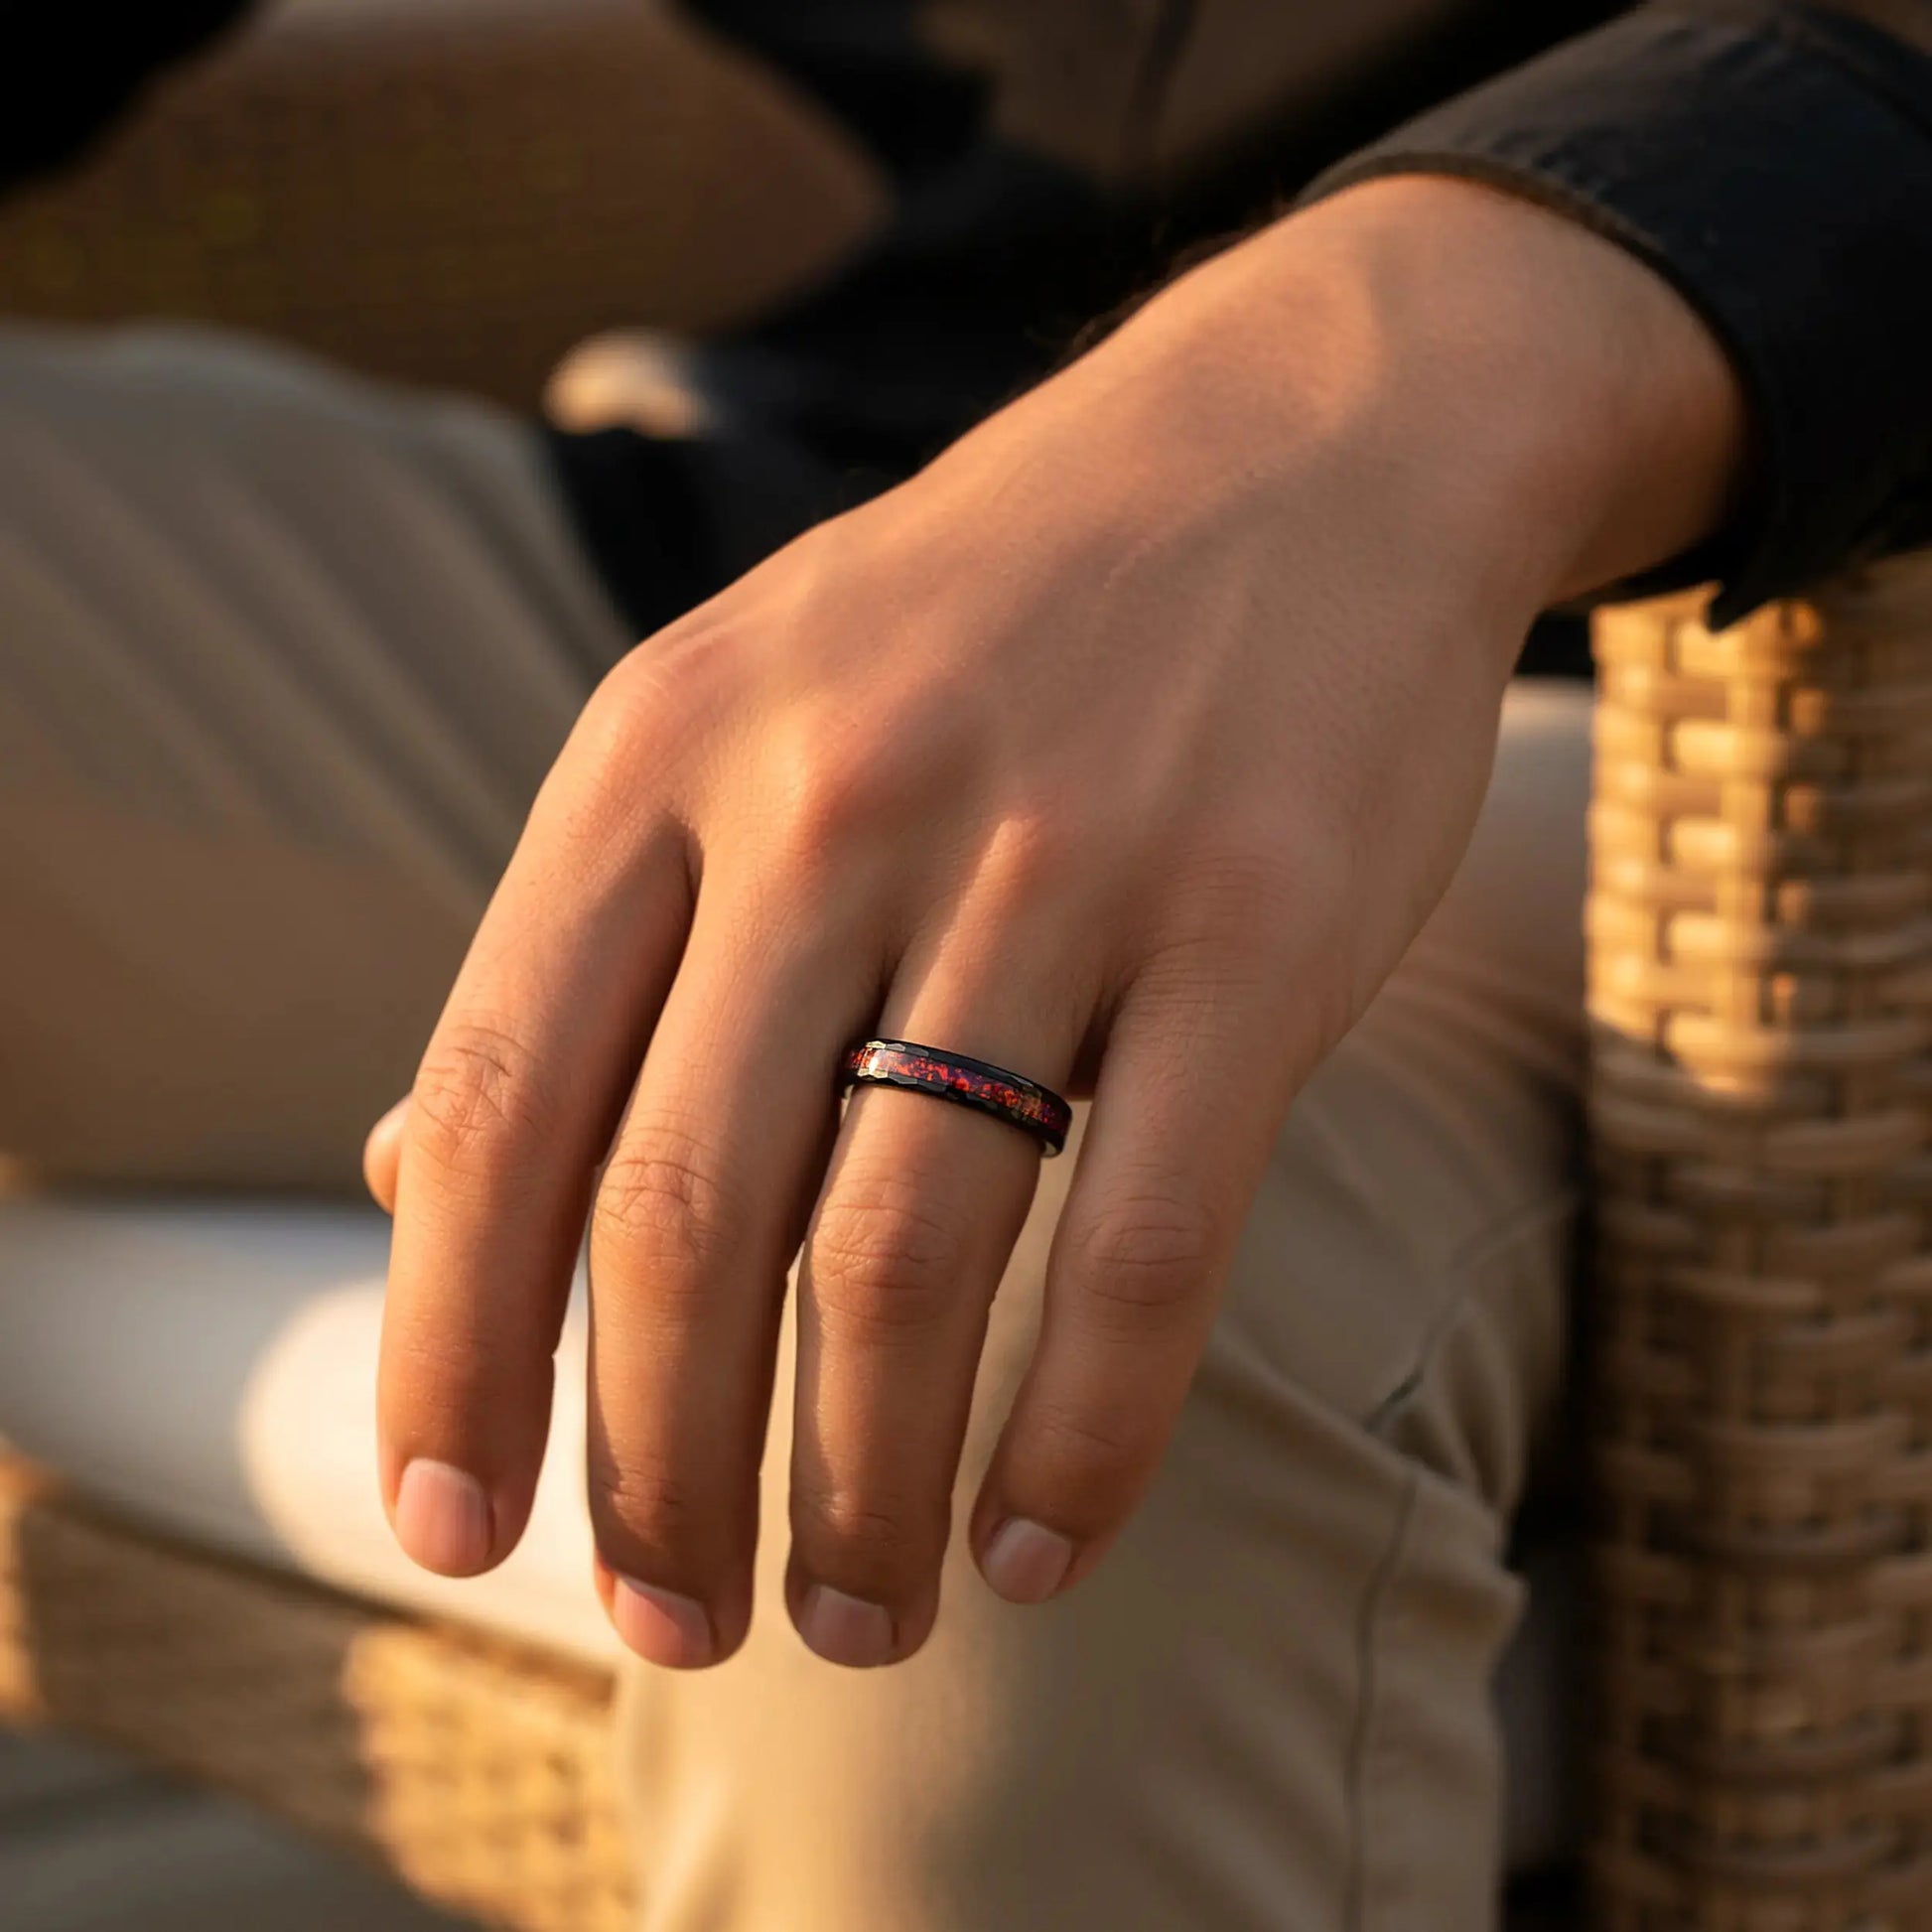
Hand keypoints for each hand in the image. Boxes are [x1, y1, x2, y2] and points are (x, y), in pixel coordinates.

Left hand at [366, 178, 1742, 1668]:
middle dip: (657, 1475)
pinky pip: (1145, 1245)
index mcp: (663, 751)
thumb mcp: (734, 709)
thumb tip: (398, 1171)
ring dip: (860, 1492)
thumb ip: (590, 941)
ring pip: (906, 1260)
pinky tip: (1037, 1545)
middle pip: (684, 1217)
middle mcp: (833, 798)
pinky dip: (1082, 1437)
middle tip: (679, 1628)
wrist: (1290, 445)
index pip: (493, 1102)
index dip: (448, 1345)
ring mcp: (1054, 857)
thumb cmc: (990, 620)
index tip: (452, 1530)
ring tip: (861, 1620)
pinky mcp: (1256, 923)